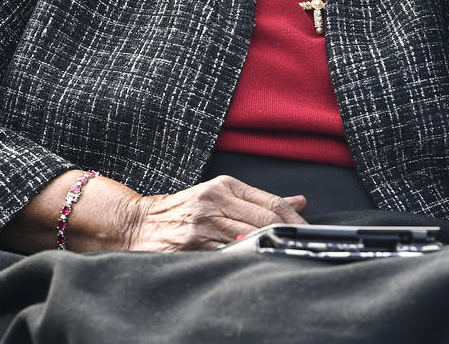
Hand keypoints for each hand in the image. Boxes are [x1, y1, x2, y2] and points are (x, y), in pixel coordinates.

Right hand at [122, 175, 307, 250]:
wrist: (139, 223)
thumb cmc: (183, 210)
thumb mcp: (220, 195)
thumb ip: (258, 200)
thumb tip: (300, 202)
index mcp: (224, 185)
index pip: (271, 201)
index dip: (295, 218)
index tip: (308, 231)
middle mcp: (215, 200)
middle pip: (266, 219)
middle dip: (290, 234)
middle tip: (305, 246)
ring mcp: (204, 223)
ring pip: (252, 236)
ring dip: (272, 247)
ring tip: (287, 255)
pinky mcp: (195, 243)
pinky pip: (230, 253)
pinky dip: (247, 258)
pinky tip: (258, 262)